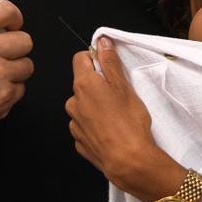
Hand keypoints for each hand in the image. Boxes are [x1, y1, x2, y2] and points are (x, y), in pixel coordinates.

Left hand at [68, 36, 184, 201]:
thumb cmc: (129, 122)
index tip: (109, 69)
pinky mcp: (79, 141)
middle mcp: (73, 102)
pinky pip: (85, 126)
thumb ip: (110, 61)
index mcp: (83, 85)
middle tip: (119, 96)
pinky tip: (111, 132)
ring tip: (117, 117)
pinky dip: (96, 126)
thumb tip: (101, 40)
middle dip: (98, 86)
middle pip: (82, 84)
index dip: (95, 59)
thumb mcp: (124, 86)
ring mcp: (74, 123)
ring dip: (96, 106)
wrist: (128, 160)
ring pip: (83, 106)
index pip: (80, 59)